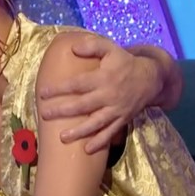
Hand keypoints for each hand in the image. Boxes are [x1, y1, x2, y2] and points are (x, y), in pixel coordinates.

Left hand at [36, 36, 162, 152]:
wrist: (151, 78)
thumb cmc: (124, 62)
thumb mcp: (111, 48)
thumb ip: (92, 45)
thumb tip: (73, 47)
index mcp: (103, 78)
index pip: (77, 84)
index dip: (60, 88)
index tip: (43, 93)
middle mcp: (109, 95)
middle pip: (83, 105)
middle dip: (62, 111)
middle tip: (44, 114)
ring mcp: (116, 110)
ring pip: (96, 123)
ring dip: (79, 131)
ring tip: (62, 137)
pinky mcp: (122, 120)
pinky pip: (111, 133)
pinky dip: (100, 142)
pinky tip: (87, 149)